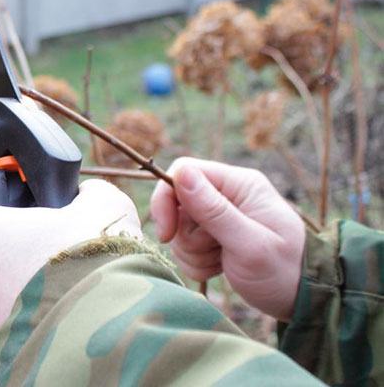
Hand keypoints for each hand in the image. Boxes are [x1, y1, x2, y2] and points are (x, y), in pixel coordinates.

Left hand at [0, 179, 141, 383]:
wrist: (103, 328)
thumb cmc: (93, 259)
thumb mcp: (103, 207)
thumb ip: (90, 194)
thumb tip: (89, 196)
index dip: (17, 226)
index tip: (42, 235)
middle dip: (9, 268)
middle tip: (51, 271)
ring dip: (11, 307)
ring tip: (55, 307)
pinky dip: (11, 345)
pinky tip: (42, 338)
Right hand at [150, 157, 304, 320]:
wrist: (303, 300)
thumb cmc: (284, 271)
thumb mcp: (249, 244)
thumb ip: (214, 210)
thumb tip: (181, 172)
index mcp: (239, 184)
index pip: (183, 171)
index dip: (166, 200)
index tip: (167, 234)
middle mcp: (227, 194)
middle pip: (177, 204)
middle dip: (186, 235)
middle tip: (214, 252)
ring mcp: (220, 216)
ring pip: (180, 229)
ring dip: (193, 253)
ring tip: (221, 263)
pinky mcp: (214, 236)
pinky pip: (186, 246)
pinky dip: (196, 262)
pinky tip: (220, 268)